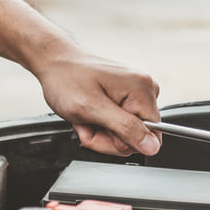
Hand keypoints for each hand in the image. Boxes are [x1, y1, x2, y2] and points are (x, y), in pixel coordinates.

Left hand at [35, 48, 161, 156]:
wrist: (56, 63)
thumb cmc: (67, 80)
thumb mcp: (92, 109)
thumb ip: (125, 128)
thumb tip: (153, 146)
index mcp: (142, 91)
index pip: (150, 138)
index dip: (120, 142)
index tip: (99, 129)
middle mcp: (145, 90)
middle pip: (135, 138)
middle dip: (106, 137)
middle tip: (88, 121)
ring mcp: (136, 94)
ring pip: (123, 135)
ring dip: (99, 132)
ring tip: (86, 116)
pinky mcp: (126, 98)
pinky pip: (117, 125)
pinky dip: (98, 125)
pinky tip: (88, 113)